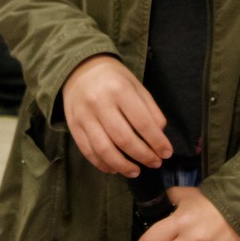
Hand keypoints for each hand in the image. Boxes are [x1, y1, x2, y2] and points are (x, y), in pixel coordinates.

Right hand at [61, 54, 170, 175]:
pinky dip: (103, 164)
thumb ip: (150, 110)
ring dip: (123, 166)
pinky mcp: (73, 127)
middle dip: (143, 156)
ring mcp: (84, 116)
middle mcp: (100, 103)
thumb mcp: (136, 86)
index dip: (157, 142)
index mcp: (120, 90)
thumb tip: (160, 135)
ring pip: (105, 150)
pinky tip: (115, 168)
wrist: (79, 68)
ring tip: (136, 171)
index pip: (142, 123)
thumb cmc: (113, 79)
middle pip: (124, 139)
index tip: (166, 153)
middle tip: (155, 163)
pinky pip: (88, 152)